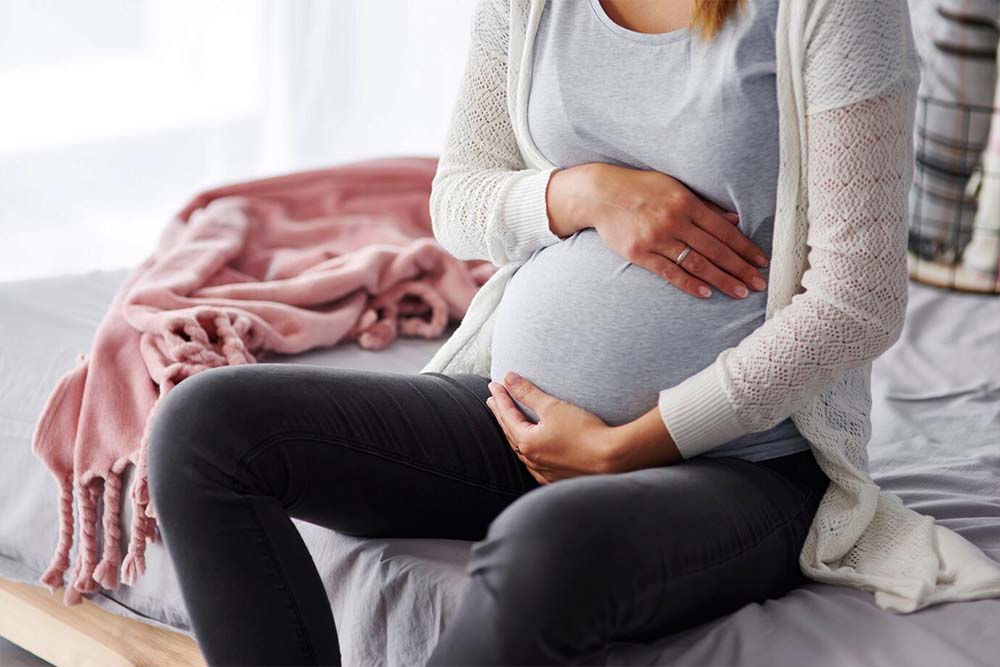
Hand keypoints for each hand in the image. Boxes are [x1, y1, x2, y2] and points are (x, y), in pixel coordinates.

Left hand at [485, 371, 619, 483]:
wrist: (611, 457)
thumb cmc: (583, 430)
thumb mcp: (552, 407)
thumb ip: (528, 393)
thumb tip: (508, 378)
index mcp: (526, 442)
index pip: (507, 415)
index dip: (501, 398)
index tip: (494, 384)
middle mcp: (531, 460)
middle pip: (510, 432)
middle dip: (502, 414)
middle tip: (494, 400)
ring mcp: (544, 471)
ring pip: (522, 450)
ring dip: (513, 433)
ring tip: (509, 422)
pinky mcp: (557, 477)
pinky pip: (535, 464)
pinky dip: (529, 452)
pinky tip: (530, 452)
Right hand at [546, 163, 769, 299]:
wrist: (600, 194)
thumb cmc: (640, 188)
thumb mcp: (675, 187)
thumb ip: (704, 205)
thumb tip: (734, 220)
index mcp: (686, 203)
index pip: (723, 230)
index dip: (744, 247)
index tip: (760, 261)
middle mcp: (674, 221)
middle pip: (715, 249)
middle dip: (740, 268)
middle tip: (759, 283)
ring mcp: (657, 239)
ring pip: (696, 263)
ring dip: (721, 280)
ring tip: (740, 292)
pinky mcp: (640, 253)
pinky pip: (670, 272)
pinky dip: (689, 283)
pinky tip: (706, 292)